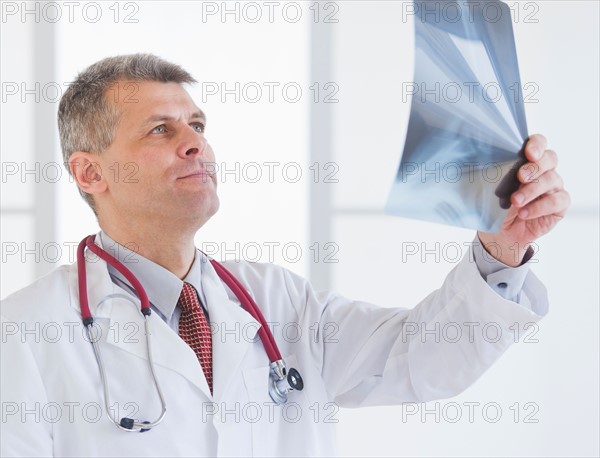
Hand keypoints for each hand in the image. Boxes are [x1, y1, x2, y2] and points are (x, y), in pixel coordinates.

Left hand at [477, 134, 569, 266]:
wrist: (500, 232)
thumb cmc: (494, 205)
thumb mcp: (486, 188)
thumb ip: (485, 173)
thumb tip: (467, 161)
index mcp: (527, 160)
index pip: (538, 142)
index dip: (537, 144)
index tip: (529, 153)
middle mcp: (544, 170)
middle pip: (550, 158)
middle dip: (535, 167)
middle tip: (520, 177)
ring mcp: (553, 187)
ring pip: (552, 180)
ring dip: (532, 190)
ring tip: (515, 201)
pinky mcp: (559, 205)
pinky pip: (557, 201)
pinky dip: (539, 207)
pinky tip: (524, 213)